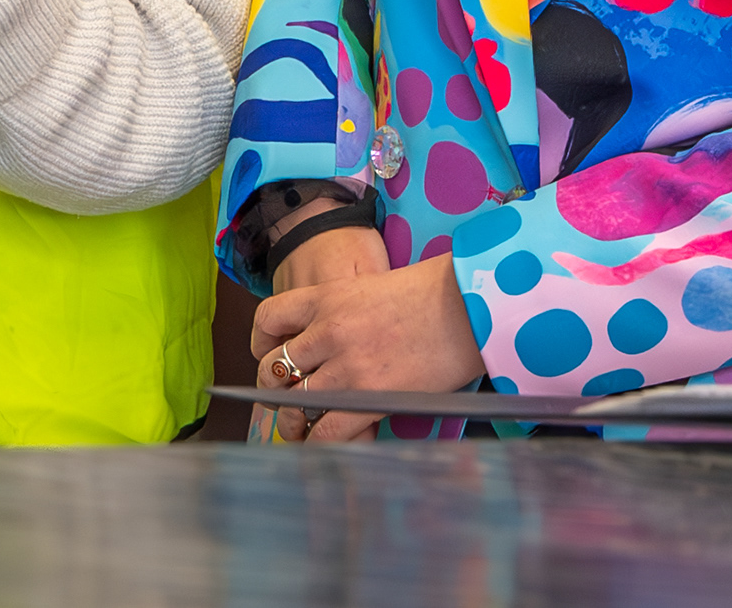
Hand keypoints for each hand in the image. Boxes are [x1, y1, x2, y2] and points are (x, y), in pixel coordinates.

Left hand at [248, 251, 481, 444]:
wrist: (468, 306)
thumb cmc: (434, 292)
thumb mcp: (375, 286)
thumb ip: (345, 311)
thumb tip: (336, 339)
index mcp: (327, 297)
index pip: (269, 318)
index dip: (262, 341)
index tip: (269, 354)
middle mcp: (328, 331)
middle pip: (276, 367)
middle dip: (275, 387)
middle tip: (285, 398)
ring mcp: (345, 366)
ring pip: (294, 402)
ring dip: (294, 419)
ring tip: (300, 426)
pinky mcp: (367, 398)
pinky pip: (326, 430)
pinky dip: (318, 442)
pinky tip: (321, 444)